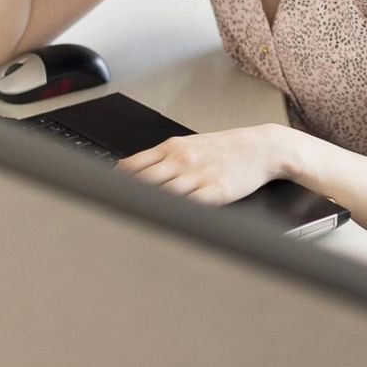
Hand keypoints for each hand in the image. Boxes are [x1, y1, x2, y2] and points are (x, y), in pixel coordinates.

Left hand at [116, 123, 290, 205]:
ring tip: (132, 221)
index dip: (114, 182)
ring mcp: (198, 176)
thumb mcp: (191, 145)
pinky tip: (167, 222)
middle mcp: (182, 160)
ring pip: (162, 194)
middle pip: (142, 181)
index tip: (103, 194)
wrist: (262, 148)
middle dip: (125, 197)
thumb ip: (162, 158)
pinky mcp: (215, 192)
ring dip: (147, 207)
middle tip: (111, 212)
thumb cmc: (226, 149)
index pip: (132, 165)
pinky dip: (176, 214)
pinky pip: (190, 205)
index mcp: (173, 148)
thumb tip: (128, 170)